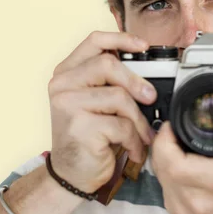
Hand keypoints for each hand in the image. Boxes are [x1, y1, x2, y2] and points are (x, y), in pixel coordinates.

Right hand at [48, 31, 156, 193]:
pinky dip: (134, 140)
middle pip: (108, 65)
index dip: (121, 38)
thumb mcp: (94, 103)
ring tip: (141, 135)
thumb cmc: (87, 136)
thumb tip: (147, 73)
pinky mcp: (80, 127)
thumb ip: (109, 82)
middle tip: (150, 98)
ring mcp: (68, 105)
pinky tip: (132, 150)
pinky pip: (121, 125)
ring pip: (119, 97)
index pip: (94, 41)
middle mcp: (62, 85)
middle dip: (136, 82)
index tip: (143, 46)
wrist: (71, 174)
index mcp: (66, 72)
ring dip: (138, 120)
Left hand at [151, 92, 212, 213]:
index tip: (174, 124)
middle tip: (174, 131)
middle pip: (160, 164)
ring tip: (176, 144)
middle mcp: (196, 200)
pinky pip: (162, 185)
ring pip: (158, 174)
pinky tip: (179, 163)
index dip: (166, 138)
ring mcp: (184, 210)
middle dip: (163, 143)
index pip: (171, 159)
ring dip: (163, 157)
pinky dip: (166, 171)